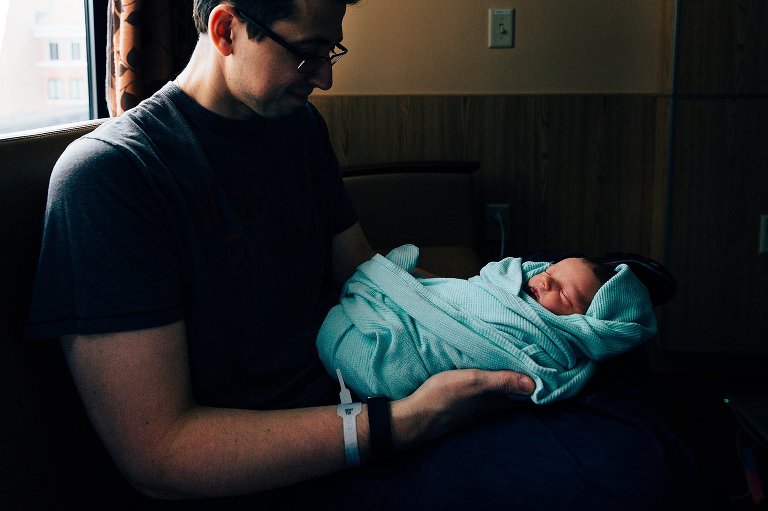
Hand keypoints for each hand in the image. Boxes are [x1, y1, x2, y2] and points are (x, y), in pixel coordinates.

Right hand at [390, 369, 533, 449]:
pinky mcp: (462, 405)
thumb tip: (534, 384)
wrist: (414, 418)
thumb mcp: (473, 382)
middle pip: (513, 395)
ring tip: (516, 367)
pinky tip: (488, 378)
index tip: (547, 369)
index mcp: (495, 401)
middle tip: (535, 365)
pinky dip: (492, 386)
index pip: (524, 394)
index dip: (536, 383)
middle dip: (524, 383)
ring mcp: (475, 407)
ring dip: (508, 384)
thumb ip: (501, 381)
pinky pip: (485, 394)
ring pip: (499, 395)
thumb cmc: (443, 397)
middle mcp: (488, 406)